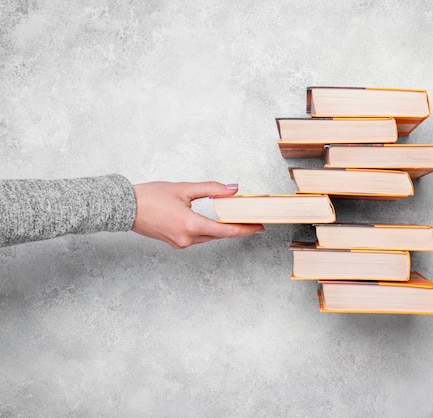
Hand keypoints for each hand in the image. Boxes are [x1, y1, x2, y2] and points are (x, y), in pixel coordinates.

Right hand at [131, 181, 263, 248]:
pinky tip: (212, 222)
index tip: (259, 227)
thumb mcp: (184, 189)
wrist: (124, 208)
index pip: (226, 230)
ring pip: (208, 237)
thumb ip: (211, 189)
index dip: (245, 229)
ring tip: (234, 219)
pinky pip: (197, 238)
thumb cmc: (150, 196)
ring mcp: (180, 243)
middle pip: (219, 235)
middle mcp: (187, 239)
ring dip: (220, 229)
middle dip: (235, 228)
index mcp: (191, 225)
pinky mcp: (175, 243)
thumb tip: (233, 190)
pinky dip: (207, 230)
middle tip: (251, 220)